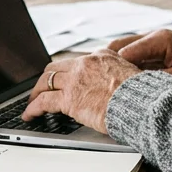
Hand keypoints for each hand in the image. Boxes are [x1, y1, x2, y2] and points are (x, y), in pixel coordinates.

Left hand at [22, 50, 141, 133]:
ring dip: (36, 93)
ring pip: (45, 82)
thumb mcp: (133, 76)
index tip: (64, 79)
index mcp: (102, 56)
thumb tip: (118, 86)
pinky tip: (29, 115)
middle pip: (56, 68)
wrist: (141, 103)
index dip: (68, 72)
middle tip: (42, 89)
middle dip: (46, 79)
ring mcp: (75, 80)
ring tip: (32, 103)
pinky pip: (43, 101)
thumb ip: (119, 76)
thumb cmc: (142, 95)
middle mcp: (86, 63)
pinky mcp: (69, 98)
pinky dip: (33, 108)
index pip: (78, 61)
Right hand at [107, 29, 171, 88]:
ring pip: (123, 51)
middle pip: (118, 48)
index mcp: (160, 39)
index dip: (112, 69)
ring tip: (102, 83)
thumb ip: (158, 81)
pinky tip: (118, 82)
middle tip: (95, 83)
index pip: (125, 52)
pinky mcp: (154, 50)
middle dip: (106, 65)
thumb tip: (135, 90)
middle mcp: (153, 37)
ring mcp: (152, 42)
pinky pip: (133, 57)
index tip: (102, 84)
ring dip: (114, 66)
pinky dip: (124, 68)